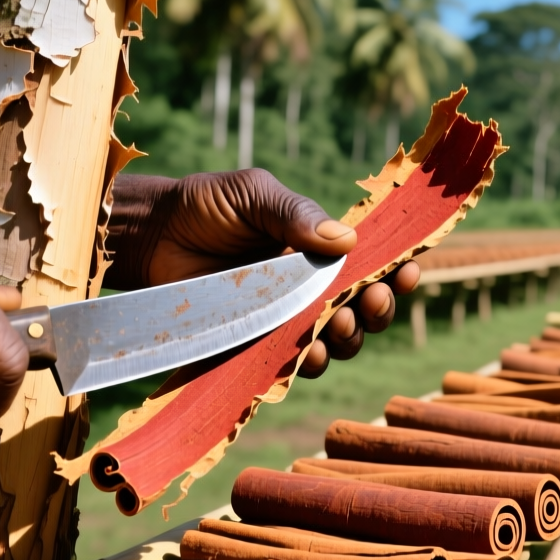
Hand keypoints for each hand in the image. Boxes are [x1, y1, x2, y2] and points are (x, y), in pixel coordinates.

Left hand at [108, 170, 419, 376]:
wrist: (151, 236)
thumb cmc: (204, 207)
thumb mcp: (254, 195)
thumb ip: (294, 213)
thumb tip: (347, 241)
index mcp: (319, 248)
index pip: (372, 264)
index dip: (397, 271)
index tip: (408, 270)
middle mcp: (310, 287)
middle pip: (364, 309)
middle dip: (378, 308)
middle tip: (371, 301)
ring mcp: (285, 320)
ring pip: (338, 341)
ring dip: (350, 338)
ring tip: (341, 326)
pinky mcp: (257, 346)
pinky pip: (294, 364)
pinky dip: (311, 363)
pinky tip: (313, 354)